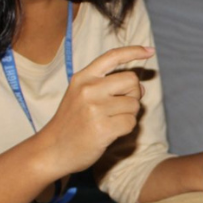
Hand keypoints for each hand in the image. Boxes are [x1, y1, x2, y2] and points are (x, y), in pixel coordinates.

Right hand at [39, 46, 153, 176]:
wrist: (52, 150)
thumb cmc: (72, 123)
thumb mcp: (81, 96)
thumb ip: (109, 87)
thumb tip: (141, 87)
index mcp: (83, 78)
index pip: (112, 56)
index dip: (134, 51)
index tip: (150, 51)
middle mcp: (88, 89)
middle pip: (131, 80)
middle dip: (133, 94)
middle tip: (119, 107)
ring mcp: (94, 108)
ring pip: (134, 104)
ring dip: (129, 114)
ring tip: (110, 121)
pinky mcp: (102, 128)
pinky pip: (131, 122)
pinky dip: (126, 128)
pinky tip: (111, 132)